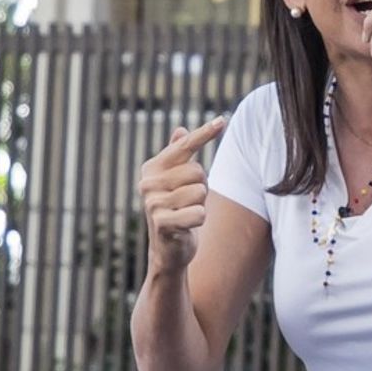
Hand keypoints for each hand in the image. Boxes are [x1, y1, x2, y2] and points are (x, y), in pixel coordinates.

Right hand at [138, 116, 225, 273]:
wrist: (168, 249)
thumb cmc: (176, 210)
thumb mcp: (177, 182)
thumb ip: (177, 155)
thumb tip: (181, 130)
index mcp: (152, 168)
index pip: (184, 146)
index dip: (204, 133)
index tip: (223, 120)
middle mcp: (148, 183)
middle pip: (198, 171)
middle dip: (201, 187)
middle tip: (188, 202)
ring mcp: (153, 204)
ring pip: (200, 192)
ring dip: (200, 205)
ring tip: (186, 213)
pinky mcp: (162, 224)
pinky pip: (199, 213)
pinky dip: (199, 219)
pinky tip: (186, 226)